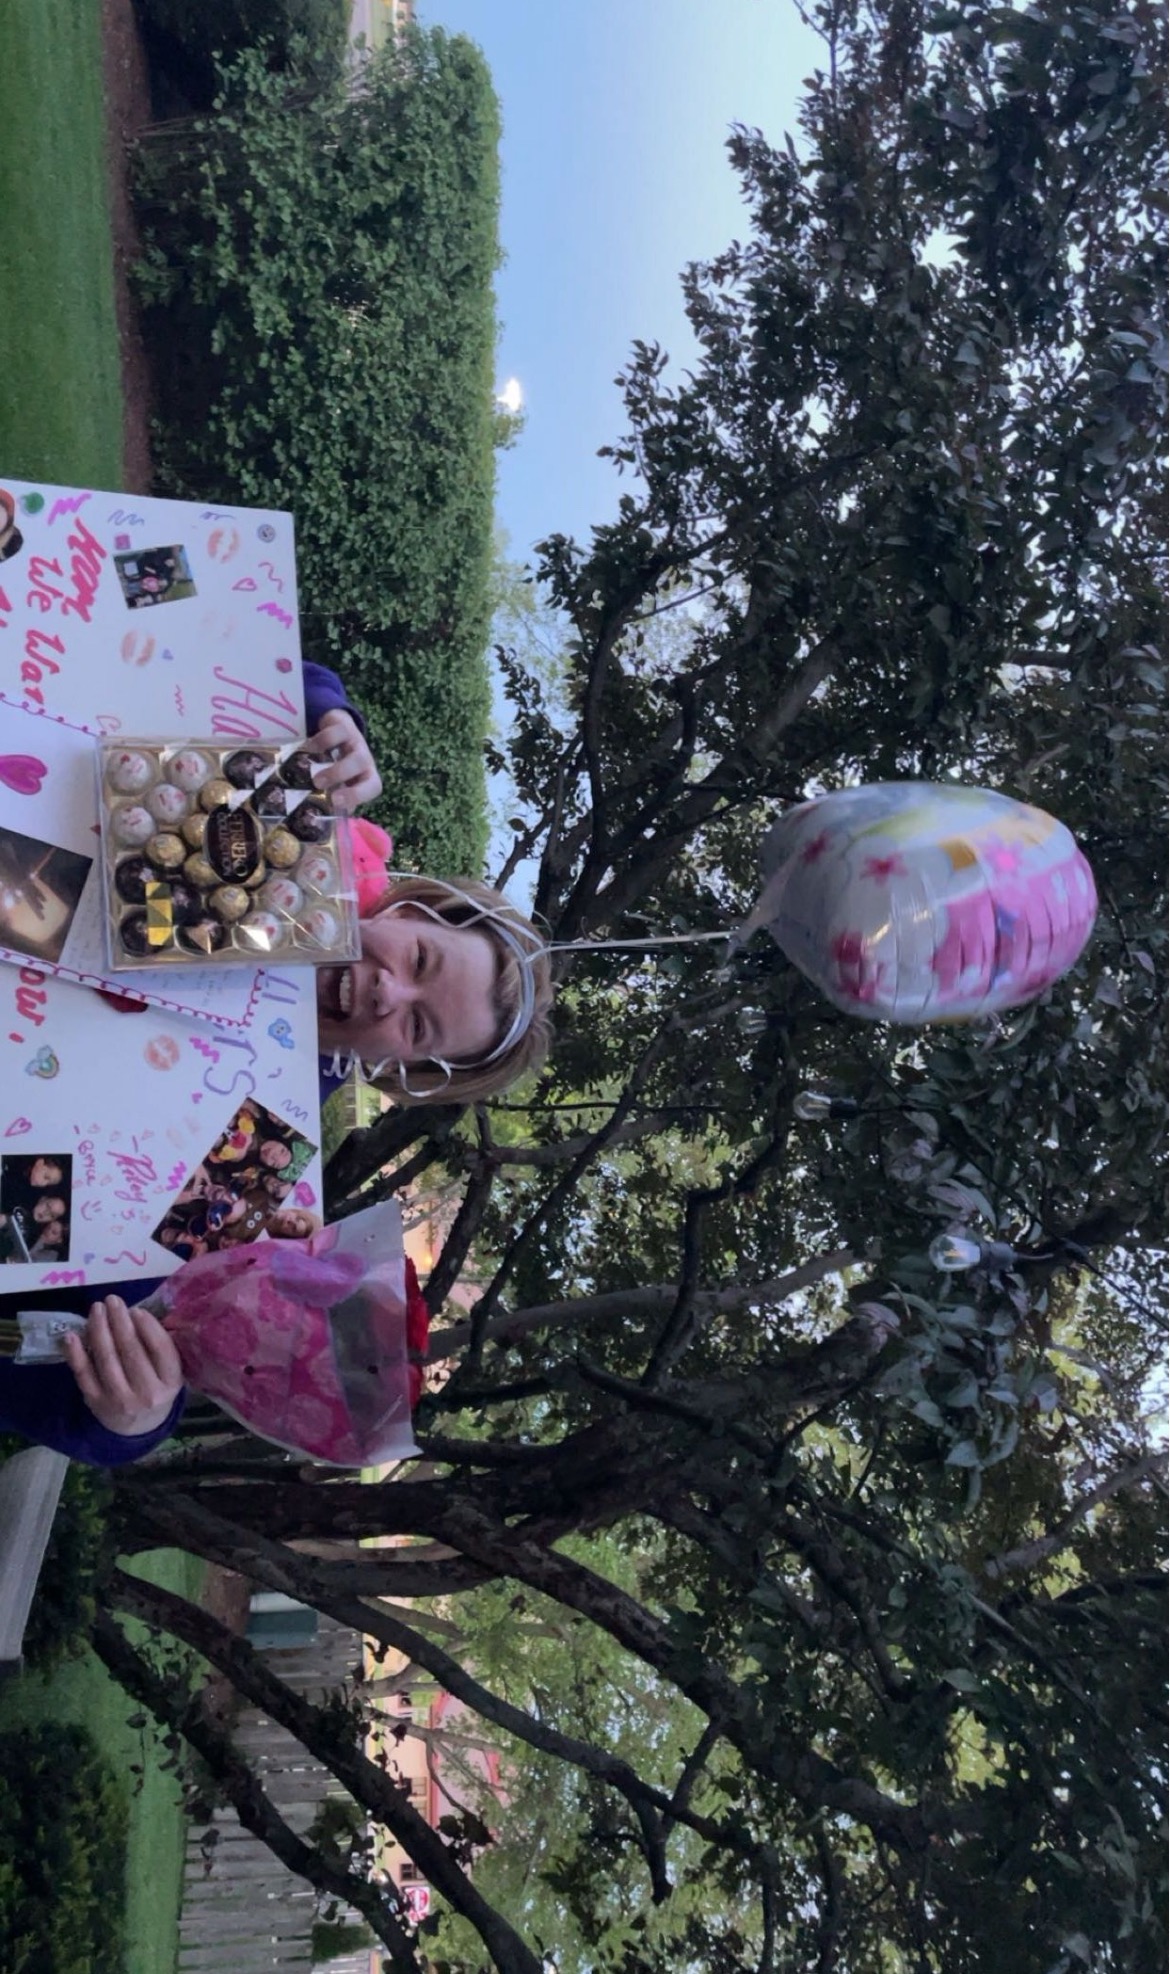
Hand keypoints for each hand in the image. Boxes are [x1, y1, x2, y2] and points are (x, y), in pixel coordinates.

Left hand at [61, 1297, 183, 1439]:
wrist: (139, 1425)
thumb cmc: (156, 1386)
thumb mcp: (169, 1371)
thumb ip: (159, 1346)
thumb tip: (134, 1312)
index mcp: (172, 1381)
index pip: (161, 1350)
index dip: (148, 1327)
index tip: (136, 1309)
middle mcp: (148, 1393)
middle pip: (131, 1351)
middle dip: (119, 1321)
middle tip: (112, 1300)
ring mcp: (120, 1400)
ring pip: (106, 1360)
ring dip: (99, 1330)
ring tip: (96, 1309)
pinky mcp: (96, 1403)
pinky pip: (84, 1374)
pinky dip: (76, 1354)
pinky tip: (72, 1336)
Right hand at [306, 708, 382, 811]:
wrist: (336, 728)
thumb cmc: (336, 763)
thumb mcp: (337, 781)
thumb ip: (333, 797)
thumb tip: (325, 818)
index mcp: (365, 777)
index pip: (373, 787)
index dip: (358, 795)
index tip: (335, 802)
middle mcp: (364, 760)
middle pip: (364, 766)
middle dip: (342, 776)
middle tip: (319, 785)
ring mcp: (356, 742)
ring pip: (354, 752)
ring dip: (334, 764)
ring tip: (312, 775)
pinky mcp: (343, 725)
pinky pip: (337, 733)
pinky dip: (321, 741)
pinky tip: (307, 749)